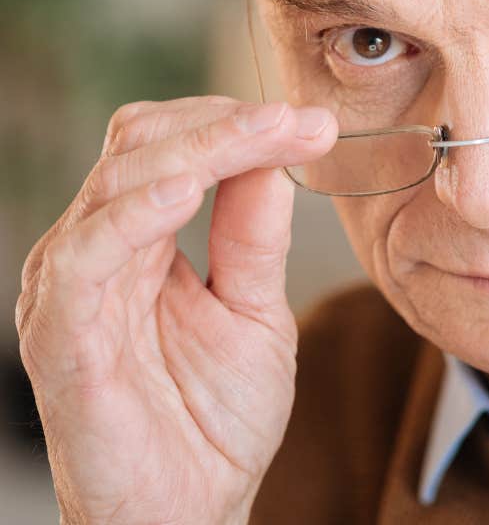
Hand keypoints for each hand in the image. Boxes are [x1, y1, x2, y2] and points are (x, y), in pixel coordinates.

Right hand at [15, 96, 337, 524]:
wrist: (192, 512)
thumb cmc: (215, 417)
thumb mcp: (254, 309)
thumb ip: (254, 234)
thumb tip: (274, 153)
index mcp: (139, 237)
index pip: (171, 145)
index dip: (236, 124)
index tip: (311, 122)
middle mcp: (98, 249)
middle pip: (142, 144)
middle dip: (225, 124)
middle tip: (296, 120)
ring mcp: (74, 287)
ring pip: (120, 181)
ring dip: (199, 148)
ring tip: (265, 134)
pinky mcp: (61, 335)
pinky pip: (86, 256)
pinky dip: (135, 213)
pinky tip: (189, 190)